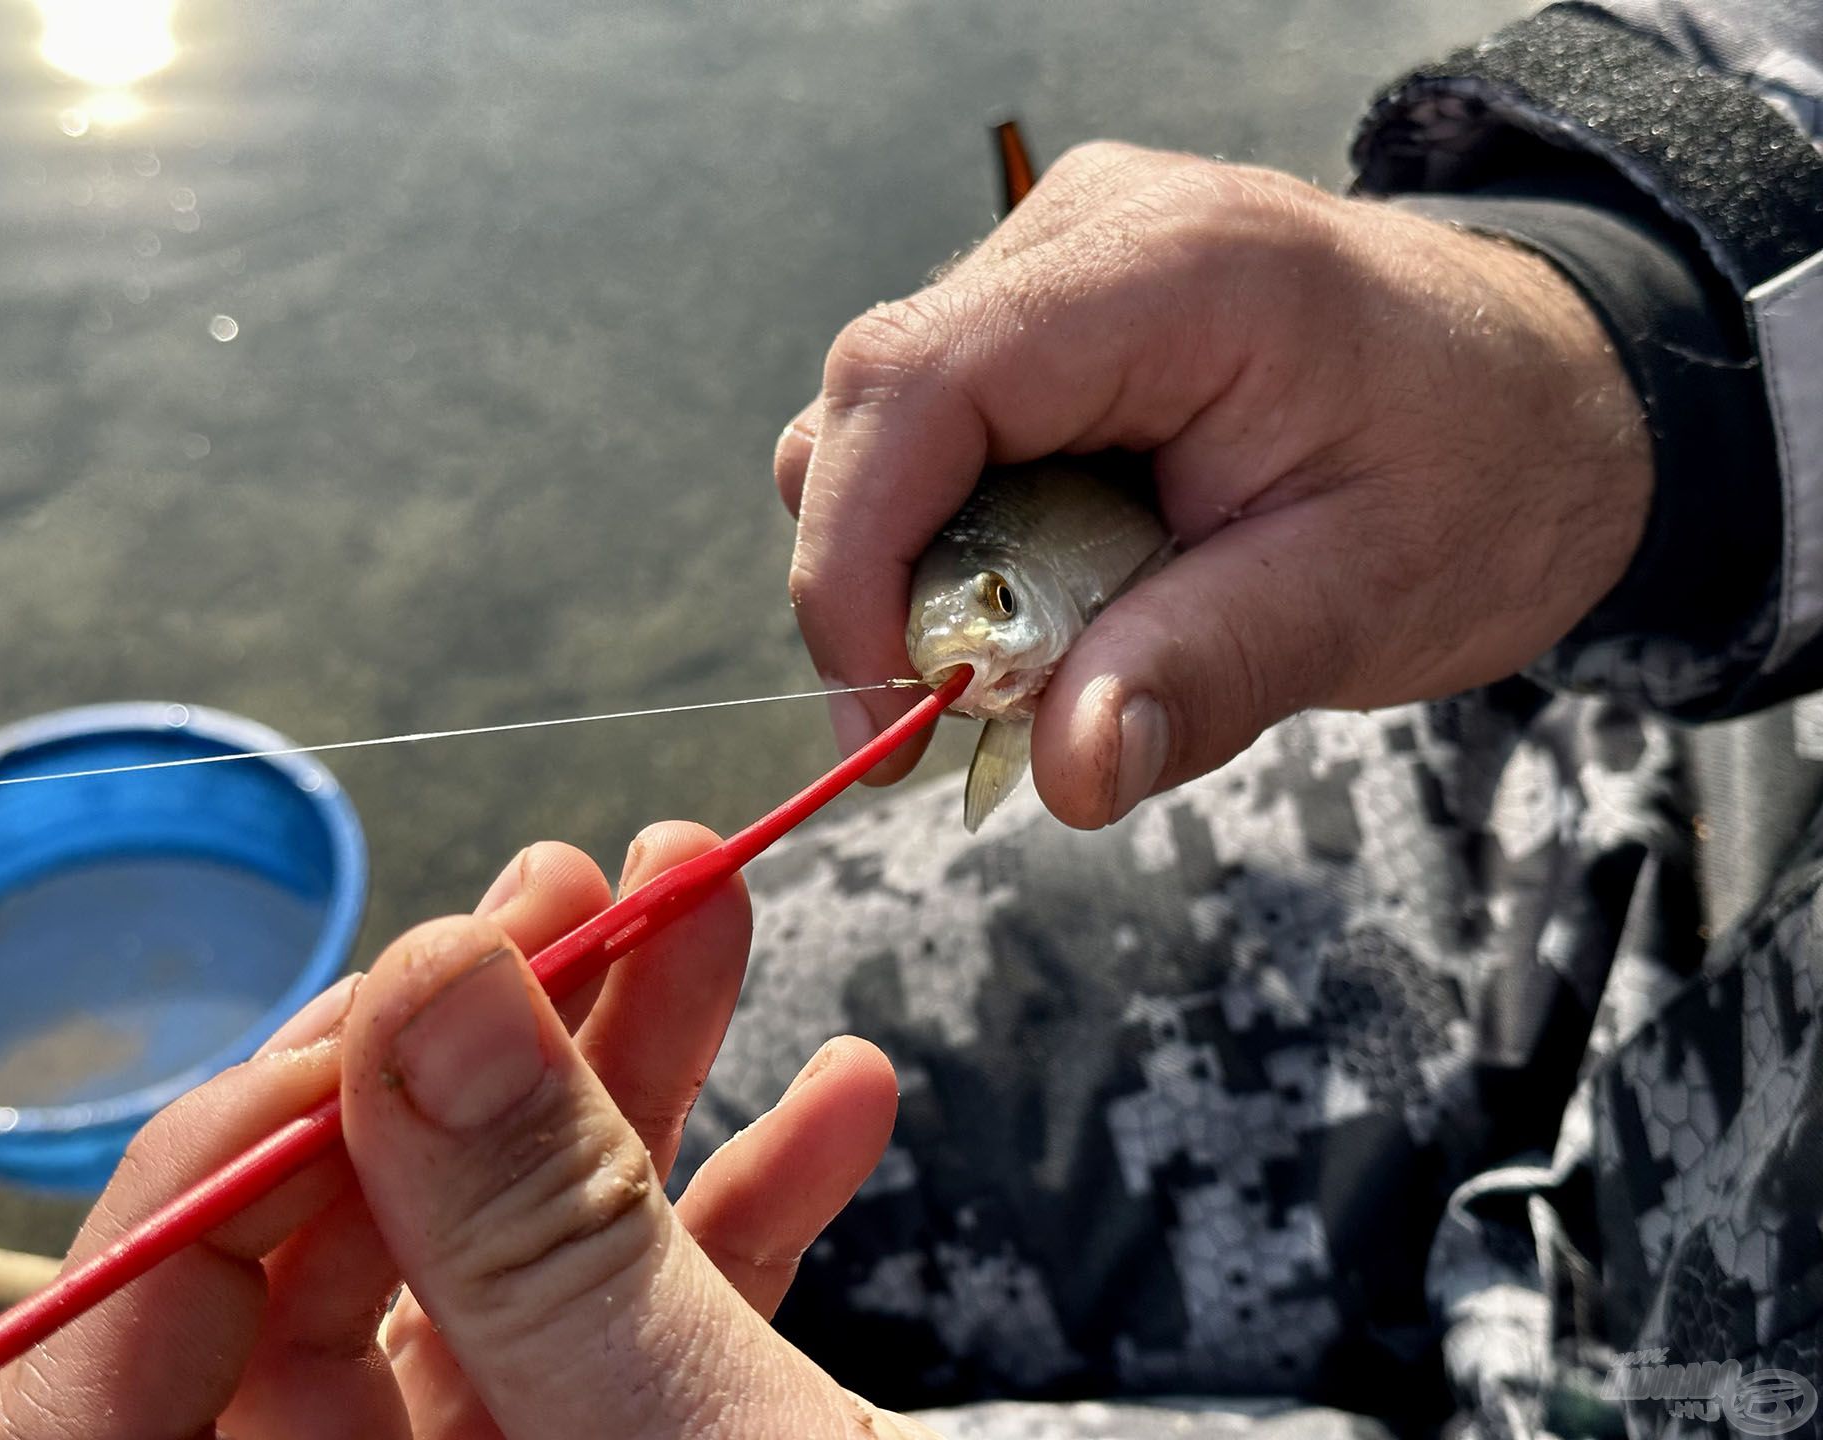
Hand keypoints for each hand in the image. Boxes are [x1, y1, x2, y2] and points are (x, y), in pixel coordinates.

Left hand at [0, 827, 936, 1438]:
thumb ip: (540, 1237)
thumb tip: (426, 982)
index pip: (128, 1370)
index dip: (238, 1151)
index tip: (406, 987)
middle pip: (351, 1262)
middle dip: (475, 1053)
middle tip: (583, 892)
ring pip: (518, 1256)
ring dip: (628, 1077)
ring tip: (712, 911)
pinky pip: (655, 1319)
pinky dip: (745, 1202)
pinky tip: (844, 1097)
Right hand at [780, 143, 1651, 825]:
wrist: (1551, 398)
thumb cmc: (1479, 477)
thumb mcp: (1362, 597)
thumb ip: (1205, 677)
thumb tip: (1064, 775)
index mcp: (1174, 270)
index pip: (915, 386)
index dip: (853, 559)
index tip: (887, 718)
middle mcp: (1088, 232)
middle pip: (871, 411)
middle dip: (888, 586)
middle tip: (977, 715)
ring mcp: (1057, 261)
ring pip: (881, 432)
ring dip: (926, 573)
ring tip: (1050, 649)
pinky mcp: (1048, 314)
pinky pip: (937, 438)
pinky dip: (963, 544)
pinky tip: (1061, 588)